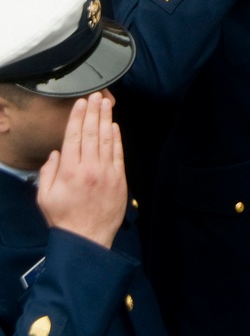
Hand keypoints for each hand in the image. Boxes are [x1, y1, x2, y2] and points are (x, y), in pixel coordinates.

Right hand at [36, 94, 126, 250]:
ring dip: (106, 119)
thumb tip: (56, 153)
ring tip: (106, 103)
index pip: (74, 137)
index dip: (78, 117)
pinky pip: (118, 153)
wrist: (87, 239)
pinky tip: (114, 126)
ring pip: (106, 139)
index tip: (81, 102)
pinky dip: (116, 138)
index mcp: (69, 172)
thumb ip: (47, 173)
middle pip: (92, 133)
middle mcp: (89, 168)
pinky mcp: (119, 179)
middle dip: (94, 111)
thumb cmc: (63, 219)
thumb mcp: (44, 198)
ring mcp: (106, 173)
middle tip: (96, 95)